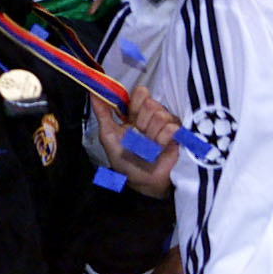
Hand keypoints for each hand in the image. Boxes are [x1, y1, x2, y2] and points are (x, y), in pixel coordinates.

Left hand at [94, 84, 180, 199]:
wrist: (142, 182)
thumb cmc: (125, 161)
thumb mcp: (108, 136)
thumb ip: (102, 113)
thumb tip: (92, 92)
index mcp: (136, 114)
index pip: (141, 92)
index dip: (136, 101)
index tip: (130, 115)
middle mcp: (153, 116)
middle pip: (151, 103)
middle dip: (142, 122)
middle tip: (140, 135)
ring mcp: (167, 124)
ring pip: (161, 115)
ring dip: (151, 135)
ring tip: (150, 146)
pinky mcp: (179, 134)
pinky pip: (171, 128)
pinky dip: (162, 141)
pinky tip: (160, 149)